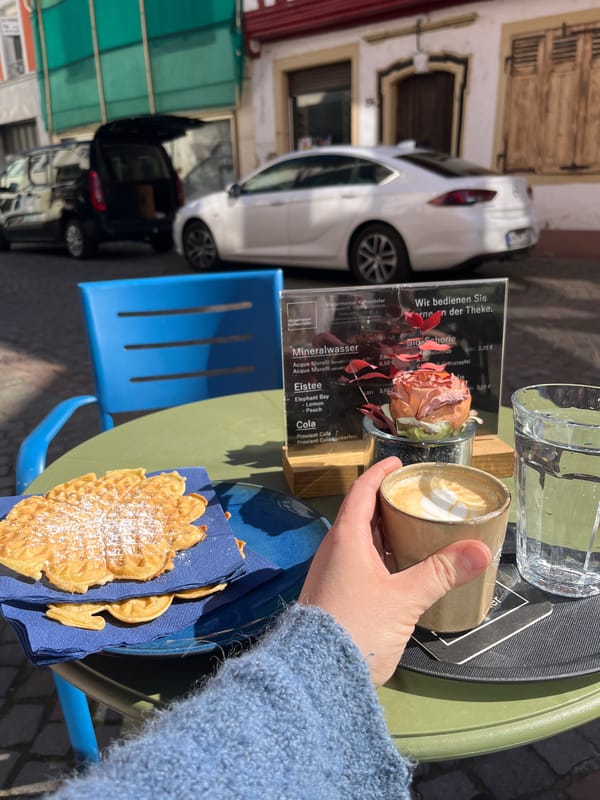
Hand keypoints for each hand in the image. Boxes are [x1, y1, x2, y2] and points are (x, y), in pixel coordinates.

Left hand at [298, 457, 490, 686]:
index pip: (361, 492)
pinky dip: (380, 553)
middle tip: (416, 495)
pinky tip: (400, 566)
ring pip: (359, 539)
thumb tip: (480, 549)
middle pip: (360, 513)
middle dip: (386, 501)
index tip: (398, 462)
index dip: (379, 473)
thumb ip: (441, 573)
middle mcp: (334, 550)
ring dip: (384, 529)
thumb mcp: (404, 600)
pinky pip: (358, 560)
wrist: (315, 675)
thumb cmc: (357, 627)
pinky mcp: (335, 593)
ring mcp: (332, 572)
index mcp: (346, 539)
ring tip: (415, 526)